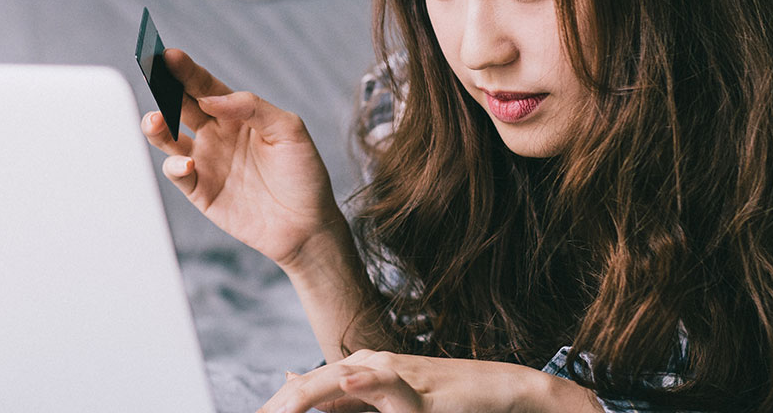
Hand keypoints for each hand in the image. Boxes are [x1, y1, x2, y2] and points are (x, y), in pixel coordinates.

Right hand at [139, 48, 344, 269]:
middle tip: (151, 76)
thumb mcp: (289, 130)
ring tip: (155, 120)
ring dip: (156, 126)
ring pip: (168, 138)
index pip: (205, 87)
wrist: (307, 226)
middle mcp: (217, 134)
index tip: (169, 56)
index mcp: (237, 114)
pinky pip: (177, 174)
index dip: (186, 71)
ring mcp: (206, 162)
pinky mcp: (201, 191)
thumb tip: (212, 98)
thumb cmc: (304, 175)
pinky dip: (175, 166)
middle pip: (181, 105)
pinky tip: (186, 163)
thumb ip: (253, 107)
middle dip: (164, 89)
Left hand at [257, 350, 601, 412]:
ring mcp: (393, 373)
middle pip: (311, 386)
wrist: (496, 389)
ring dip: (304, 397)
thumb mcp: (388, 404)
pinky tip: (346, 381)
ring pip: (338, 382)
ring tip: (276, 409)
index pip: (304, 389)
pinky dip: (364, 384)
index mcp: (359, 370)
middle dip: (279, 408)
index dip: (275, 407)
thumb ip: (346, 402)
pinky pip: (386, 386)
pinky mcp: (417, 388)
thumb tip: (296, 388)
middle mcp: (370, 365)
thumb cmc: (442, 399)